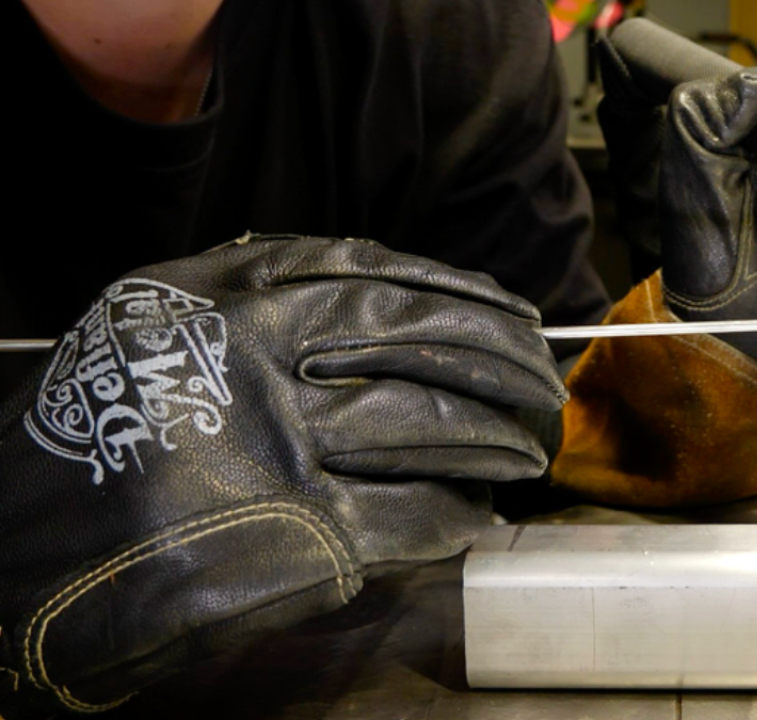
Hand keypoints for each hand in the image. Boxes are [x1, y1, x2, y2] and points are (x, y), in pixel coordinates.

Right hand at [0, 235, 564, 714]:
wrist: (20, 550)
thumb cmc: (94, 432)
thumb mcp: (157, 321)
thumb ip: (260, 294)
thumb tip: (384, 295)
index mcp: (234, 295)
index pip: (388, 278)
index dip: (470, 298)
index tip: (518, 316)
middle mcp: (265, 356)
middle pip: (431, 345)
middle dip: (509, 366)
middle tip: (546, 387)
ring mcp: (286, 446)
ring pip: (437, 426)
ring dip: (500, 442)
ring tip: (528, 451)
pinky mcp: (299, 535)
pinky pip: (416, 516)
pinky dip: (459, 515)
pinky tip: (477, 515)